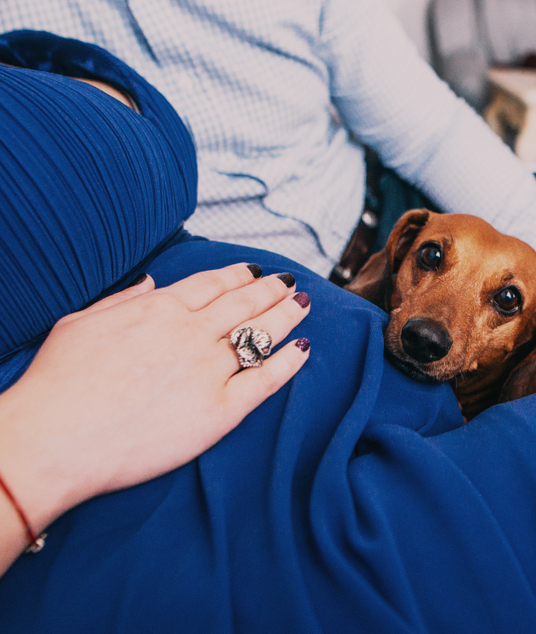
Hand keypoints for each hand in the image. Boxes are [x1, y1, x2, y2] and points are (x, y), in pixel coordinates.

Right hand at [0, 264, 310, 543]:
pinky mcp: (219, 411)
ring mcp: (208, 371)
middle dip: (271, 290)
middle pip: (244, 304)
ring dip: (285, 316)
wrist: (55, 440)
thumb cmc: (58, 385)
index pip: (213, 285)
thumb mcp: (81, 323)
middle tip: (289, 282)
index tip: (256, 272)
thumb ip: (123, 299)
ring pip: (260, 336)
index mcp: (158, 309)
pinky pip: (265, 381)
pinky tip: (304, 348)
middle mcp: (191, 335)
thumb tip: (151, 281)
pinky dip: (289, 363)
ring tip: (302, 304)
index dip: (239, 276)